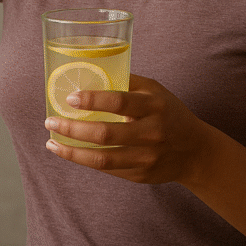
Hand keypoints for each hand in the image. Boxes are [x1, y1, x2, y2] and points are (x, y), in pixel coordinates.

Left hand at [44, 73, 207, 184]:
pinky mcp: (140, 175)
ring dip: (72, 151)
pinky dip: (85, 161)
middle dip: (72, 128)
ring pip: (102, 159)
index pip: (119, 101)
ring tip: (52, 142)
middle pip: (105, 134)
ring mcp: (146, 158)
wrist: (196, 152)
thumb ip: (128, 82)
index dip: (92, 99)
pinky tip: (70, 152)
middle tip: (50, 121)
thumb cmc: (169, 113)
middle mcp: (151, 133)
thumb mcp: (155, 91)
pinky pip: (107, 170)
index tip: (69, 98)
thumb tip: (91, 69)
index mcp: (154, 106)